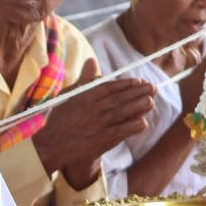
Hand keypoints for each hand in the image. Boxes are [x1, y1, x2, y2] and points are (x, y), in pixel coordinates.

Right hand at [34, 71, 157, 187]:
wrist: (53, 145)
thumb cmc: (61, 118)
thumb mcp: (69, 95)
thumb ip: (85, 79)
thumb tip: (92, 60)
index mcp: (85, 96)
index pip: (110, 87)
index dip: (127, 83)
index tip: (139, 81)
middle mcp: (92, 109)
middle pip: (120, 98)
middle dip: (139, 92)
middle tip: (153, 88)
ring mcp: (98, 125)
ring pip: (123, 113)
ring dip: (139, 106)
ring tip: (151, 101)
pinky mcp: (101, 140)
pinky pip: (121, 131)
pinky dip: (132, 126)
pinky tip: (143, 122)